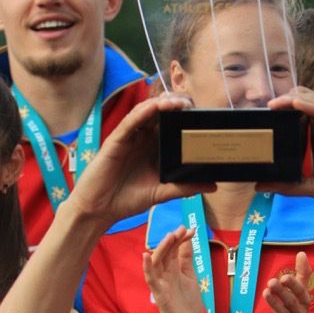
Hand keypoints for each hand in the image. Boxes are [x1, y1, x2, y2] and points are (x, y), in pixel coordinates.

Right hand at [70, 95, 214, 228]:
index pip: (172, 126)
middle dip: (177, 106)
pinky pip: (131, 122)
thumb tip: (213, 185)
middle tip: (194, 105)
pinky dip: (144, 112)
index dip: (186, 118)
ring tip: (180, 102)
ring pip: (147, 112)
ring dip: (163, 104)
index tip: (204, 116)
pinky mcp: (116, 140)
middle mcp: (143, 139)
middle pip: (161, 114)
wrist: (100, 210)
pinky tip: (156, 107)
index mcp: (154, 148)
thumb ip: (185, 187)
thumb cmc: (127, 199)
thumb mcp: (162, 193)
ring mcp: (130, 137)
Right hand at [143, 224, 201, 312]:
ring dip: (162, 248)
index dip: (181, 239)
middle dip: (173, 240)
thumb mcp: (190, 277)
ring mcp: (161, 283)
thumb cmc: (187, 303)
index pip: (175, 249)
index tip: (191, 229)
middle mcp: (165, 273)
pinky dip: (147, 267)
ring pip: (157, 262)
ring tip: (170, 236)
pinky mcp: (158, 294)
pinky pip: (151, 279)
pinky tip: (146, 256)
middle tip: (181, 229)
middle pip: (166, 253)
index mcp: (173, 269)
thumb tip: (188, 240)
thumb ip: (186, 260)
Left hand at [263, 250, 311, 312]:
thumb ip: (302, 274)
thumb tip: (302, 253)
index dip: (294, 286)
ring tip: (266, 293)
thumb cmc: (299, 312)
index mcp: (304, 304)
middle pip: (293, 304)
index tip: (285, 277)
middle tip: (271, 282)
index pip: (302, 294)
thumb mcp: (301, 294)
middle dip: (283, 293)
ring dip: (276, 305)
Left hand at [265, 88, 313, 230]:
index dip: (282, 115)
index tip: (262, 118)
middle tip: (265, 107)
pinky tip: (298, 104)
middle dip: (285, 103)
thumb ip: (290, 186)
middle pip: (307, 107)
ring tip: (276, 103)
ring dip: (295, 101)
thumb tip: (260, 185)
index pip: (300, 120)